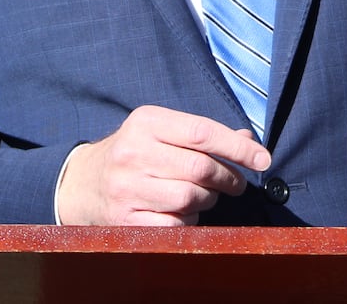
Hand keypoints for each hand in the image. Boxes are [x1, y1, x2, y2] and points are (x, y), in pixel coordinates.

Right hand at [55, 105, 270, 225]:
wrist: (83, 183)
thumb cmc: (136, 152)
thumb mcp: (162, 131)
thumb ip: (204, 135)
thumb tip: (249, 140)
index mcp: (146, 122)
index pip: (203, 133)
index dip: (239, 148)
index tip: (263, 159)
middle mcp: (133, 152)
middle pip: (201, 168)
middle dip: (228, 177)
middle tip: (236, 182)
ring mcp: (126, 188)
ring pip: (191, 197)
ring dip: (208, 199)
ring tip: (202, 193)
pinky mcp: (125, 219)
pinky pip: (175, 224)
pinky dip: (189, 219)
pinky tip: (182, 211)